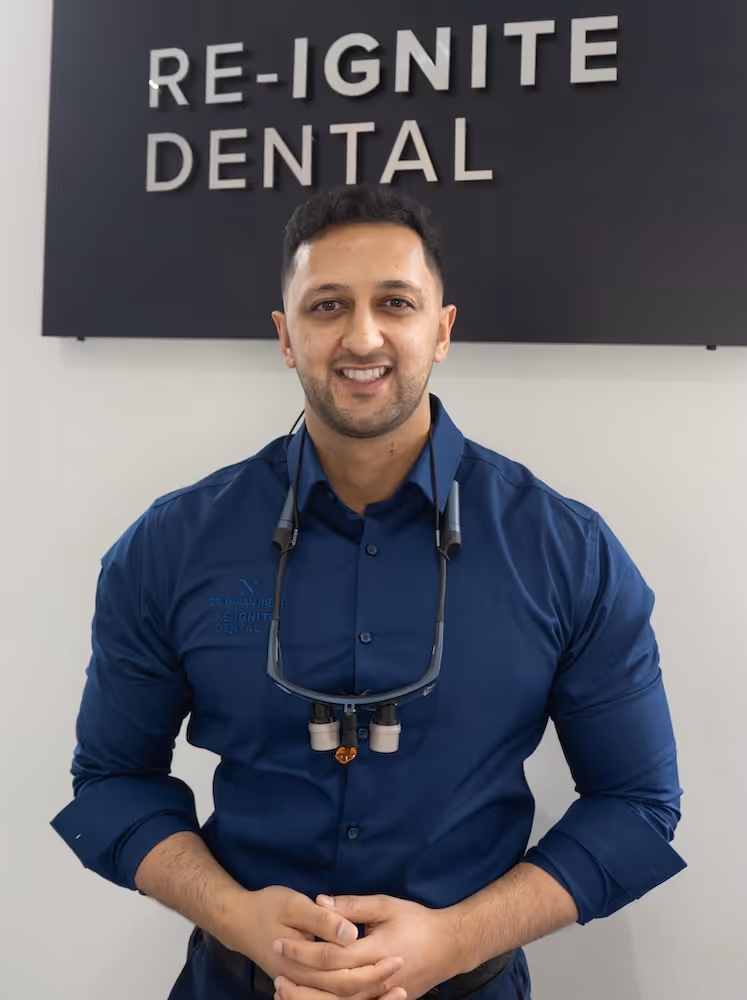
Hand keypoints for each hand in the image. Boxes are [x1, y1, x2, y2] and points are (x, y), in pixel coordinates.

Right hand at [218, 885, 406, 998]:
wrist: (237, 922)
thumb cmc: (266, 908)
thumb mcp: (293, 905)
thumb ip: (323, 920)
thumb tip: (351, 933)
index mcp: (300, 964)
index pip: (343, 974)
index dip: (372, 969)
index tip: (399, 957)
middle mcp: (300, 982)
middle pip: (344, 994)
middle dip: (376, 985)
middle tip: (402, 973)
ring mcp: (300, 986)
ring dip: (367, 996)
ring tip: (395, 988)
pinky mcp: (302, 984)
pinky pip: (329, 998)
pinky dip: (351, 996)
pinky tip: (371, 989)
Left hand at [273, 894, 464, 999]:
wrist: (449, 947)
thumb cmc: (417, 922)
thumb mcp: (386, 905)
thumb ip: (352, 906)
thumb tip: (320, 902)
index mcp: (376, 953)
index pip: (331, 957)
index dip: (303, 950)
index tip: (280, 940)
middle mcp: (376, 981)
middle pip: (329, 988)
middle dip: (300, 979)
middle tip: (275, 969)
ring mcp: (380, 997)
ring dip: (308, 998)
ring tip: (283, 988)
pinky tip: (309, 997)